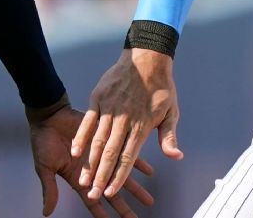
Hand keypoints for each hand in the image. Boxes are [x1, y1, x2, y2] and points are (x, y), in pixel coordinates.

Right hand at [30, 102, 154, 216]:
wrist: (50, 115)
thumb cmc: (43, 141)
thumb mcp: (45, 167)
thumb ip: (49, 189)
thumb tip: (47, 213)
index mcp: (78, 178)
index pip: (93, 201)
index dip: (102, 214)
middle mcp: (93, 170)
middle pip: (111, 192)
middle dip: (123, 206)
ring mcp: (101, 157)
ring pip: (121, 175)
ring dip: (135, 187)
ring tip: (148, 199)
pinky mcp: (107, 141)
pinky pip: (125, 152)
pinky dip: (137, 162)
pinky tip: (149, 170)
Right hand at [71, 49, 182, 200]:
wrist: (147, 58)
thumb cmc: (162, 88)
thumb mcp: (172, 112)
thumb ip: (169, 136)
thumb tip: (176, 156)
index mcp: (142, 125)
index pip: (128, 156)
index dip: (119, 176)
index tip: (110, 192)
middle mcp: (125, 119)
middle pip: (111, 153)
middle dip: (101, 176)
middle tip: (94, 194)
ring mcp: (110, 109)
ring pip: (98, 140)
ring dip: (90, 162)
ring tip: (84, 180)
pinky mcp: (99, 98)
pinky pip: (88, 121)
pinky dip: (81, 138)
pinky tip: (75, 153)